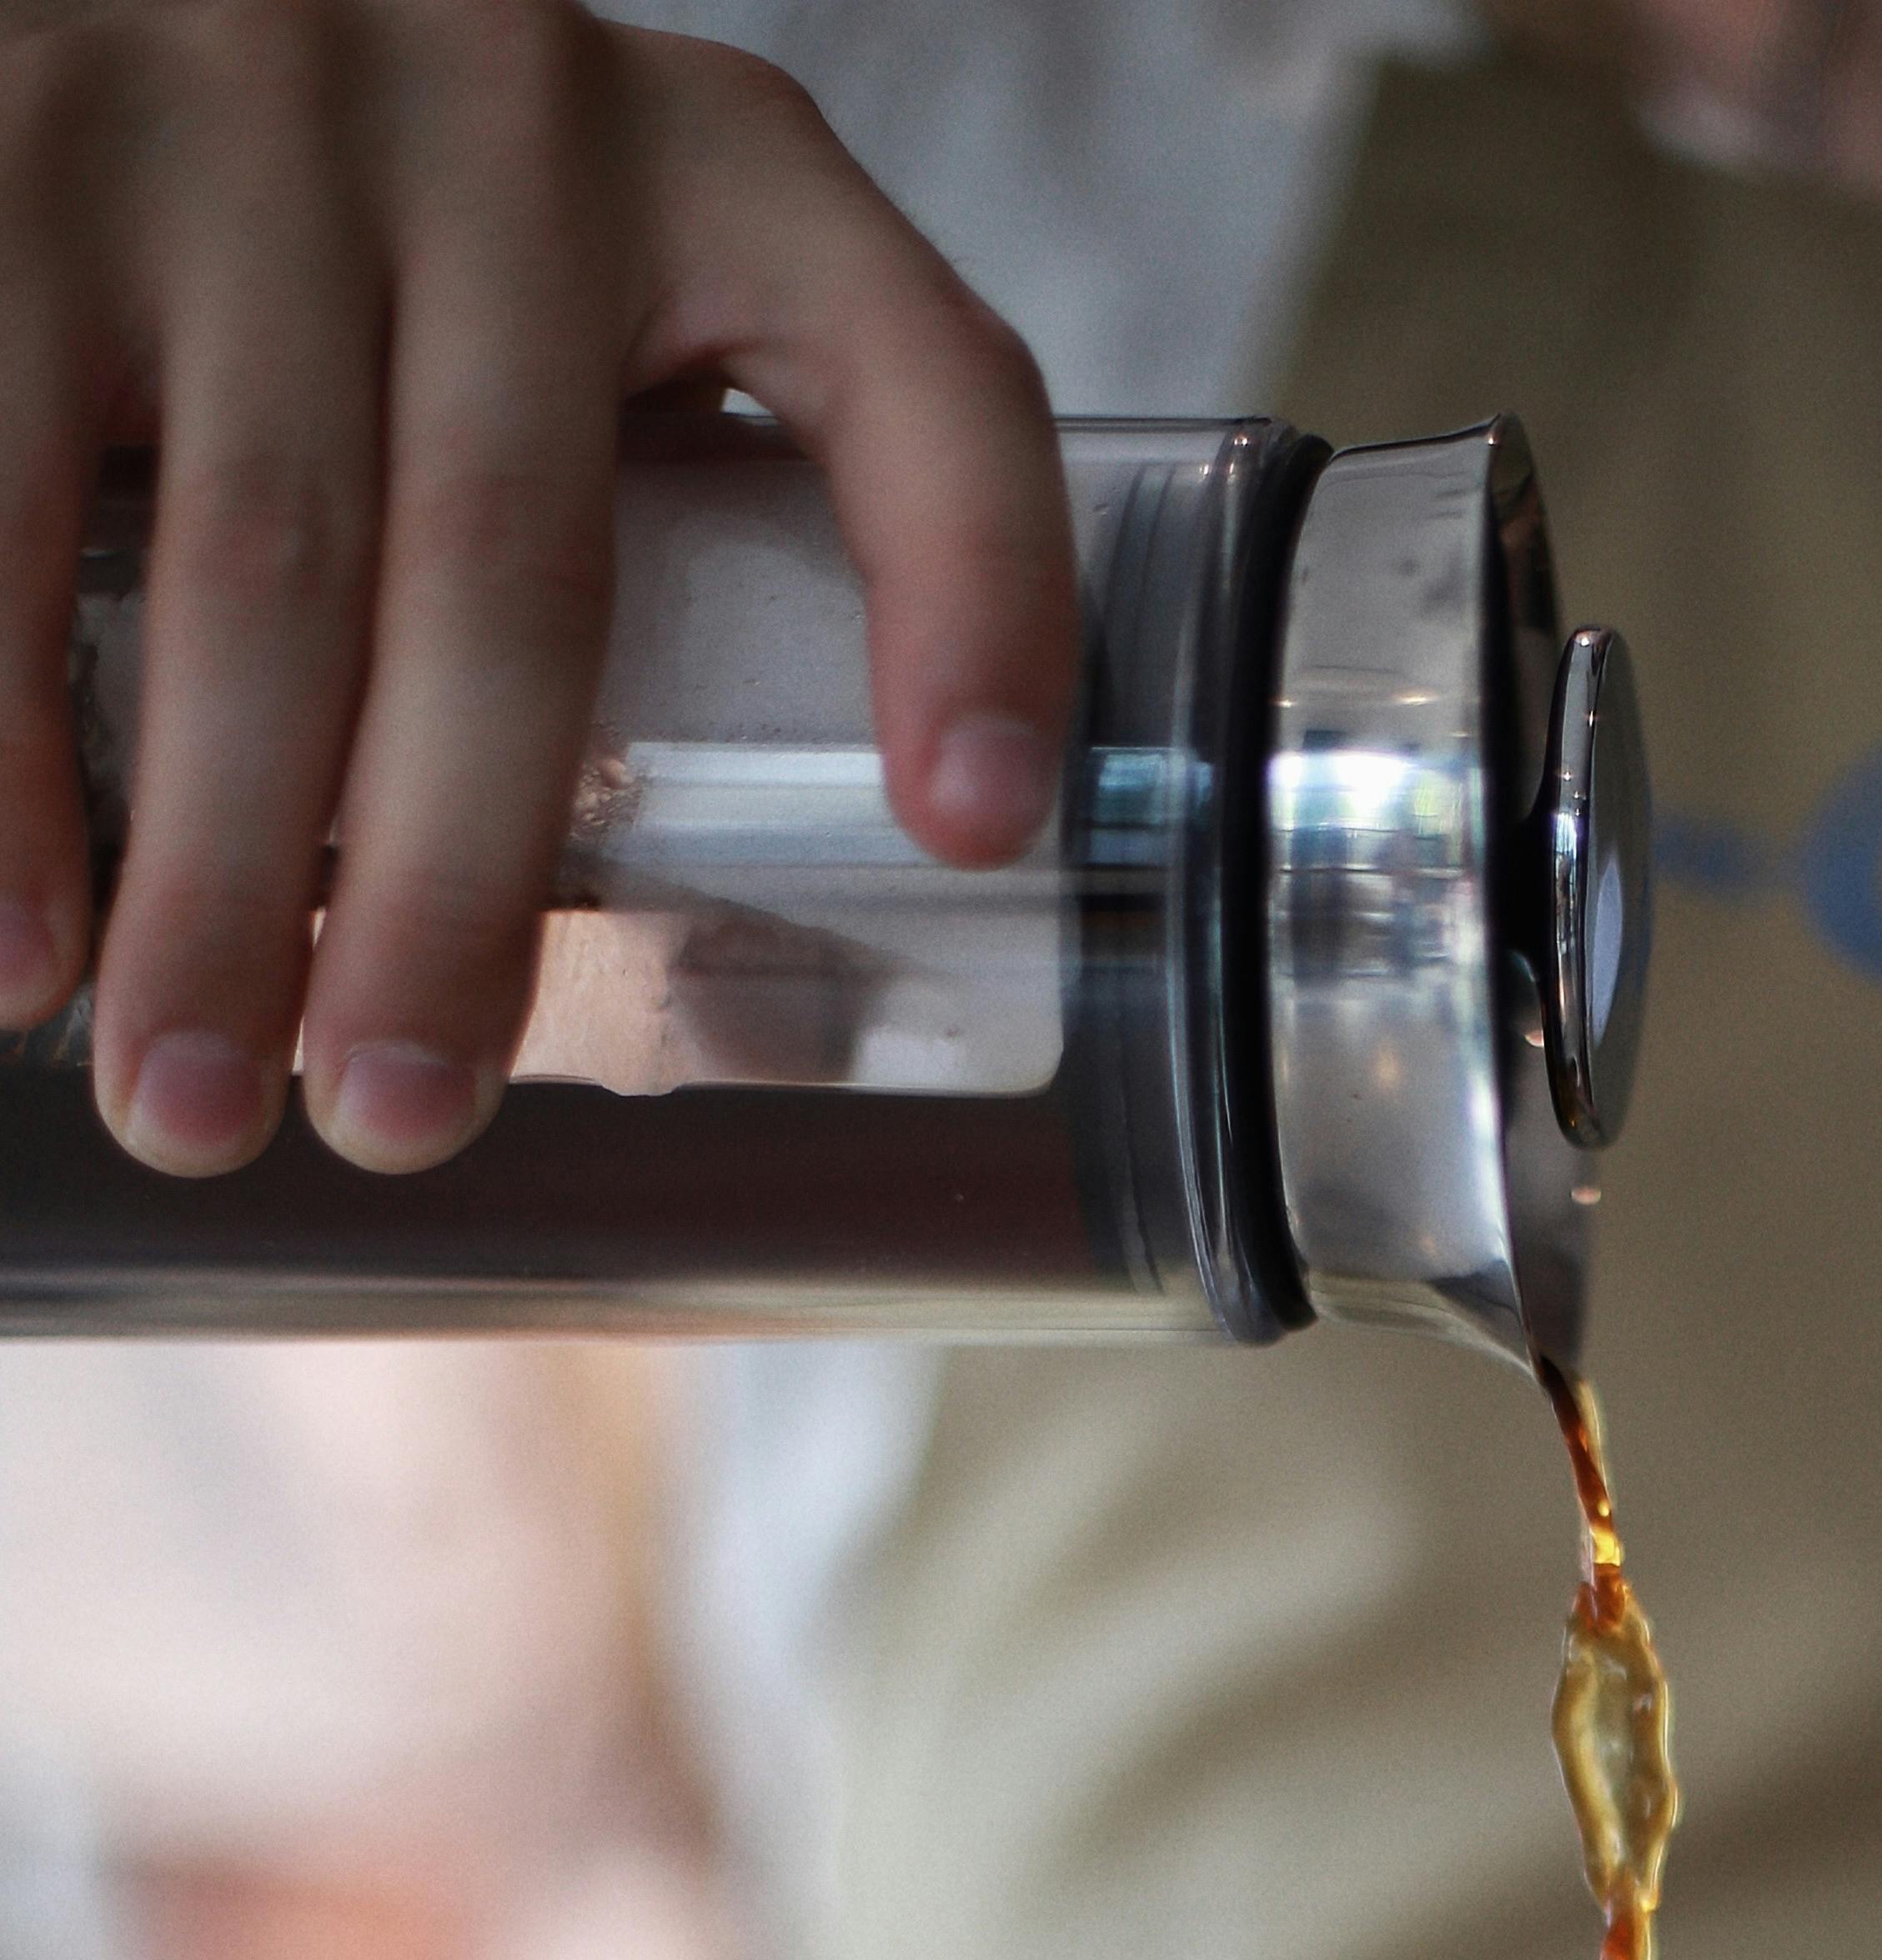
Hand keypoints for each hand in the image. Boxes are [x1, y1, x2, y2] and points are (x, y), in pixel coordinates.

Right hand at [0, 1, 1072, 1171]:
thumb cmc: (353, 232)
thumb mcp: (543, 308)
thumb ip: (611, 530)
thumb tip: (654, 982)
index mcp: (717, 175)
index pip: (924, 377)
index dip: (976, 600)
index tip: (974, 832)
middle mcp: (505, 118)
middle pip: (512, 573)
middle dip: (452, 888)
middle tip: (399, 1117)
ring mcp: (251, 112)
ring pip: (258, 568)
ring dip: (216, 876)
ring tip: (190, 1106)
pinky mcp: (21, 139)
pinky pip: (7, 485)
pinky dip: (3, 746)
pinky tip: (14, 944)